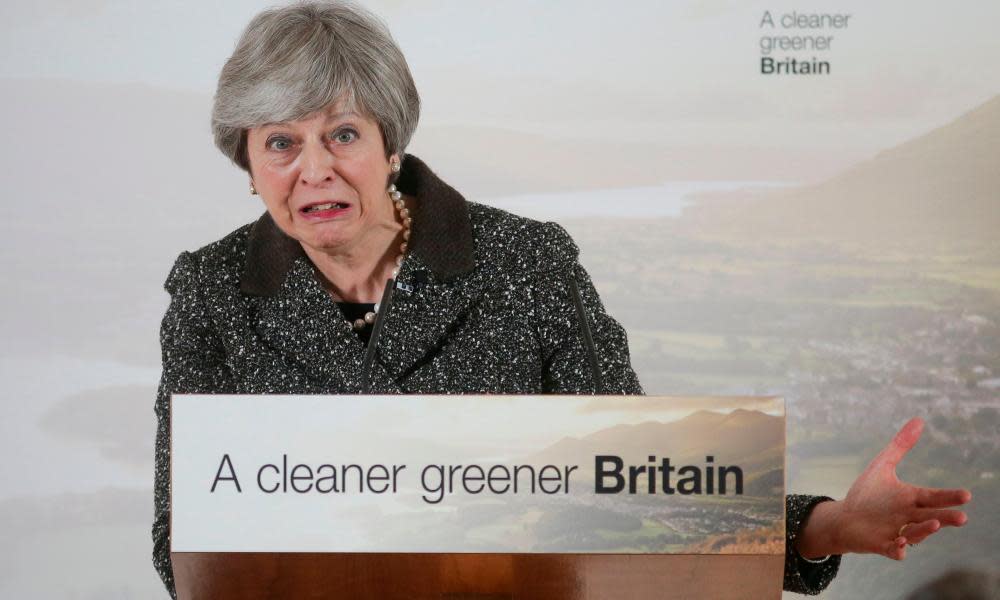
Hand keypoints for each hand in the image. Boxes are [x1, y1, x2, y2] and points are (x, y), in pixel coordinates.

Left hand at [795, 417, 971, 559]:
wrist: (846, 518)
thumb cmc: (867, 494)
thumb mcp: (882, 466)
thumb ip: (900, 445)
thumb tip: (919, 420)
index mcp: (911, 499)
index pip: (933, 497)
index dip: (948, 497)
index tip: (966, 495)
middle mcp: (908, 517)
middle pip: (931, 517)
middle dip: (946, 518)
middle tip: (962, 517)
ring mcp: (897, 532)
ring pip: (916, 534)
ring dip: (924, 531)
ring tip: (934, 524)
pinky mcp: (883, 545)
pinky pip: (893, 550)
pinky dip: (898, 550)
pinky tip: (900, 547)